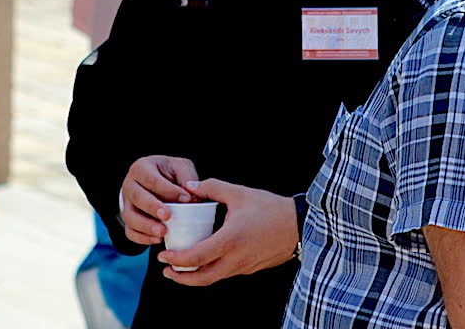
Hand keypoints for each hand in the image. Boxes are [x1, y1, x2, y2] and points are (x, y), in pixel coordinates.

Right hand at [119, 155, 200, 245]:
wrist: (156, 182)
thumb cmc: (169, 173)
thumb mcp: (180, 167)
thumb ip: (186, 178)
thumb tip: (192, 197)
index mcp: (142, 168)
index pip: (152, 179)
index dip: (168, 190)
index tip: (186, 199)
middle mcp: (130, 185)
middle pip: (137, 196)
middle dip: (152, 207)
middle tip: (167, 216)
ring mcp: (126, 204)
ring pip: (129, 216)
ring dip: (146, 226)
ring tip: (162, 232)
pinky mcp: (128, 220)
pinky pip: (130, 232)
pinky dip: (142, 238)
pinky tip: (157, 240)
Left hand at [156, 178, 297, 285]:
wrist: (301, 225)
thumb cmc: (271, 208)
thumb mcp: (240, 193)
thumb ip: (213, 188)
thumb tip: (191, 186)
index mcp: (230, 240)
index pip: (196, 257)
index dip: (176, 259)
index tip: (163, 255)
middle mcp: (236, 259)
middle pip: (202, 278)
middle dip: (181, 277)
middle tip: (166, 268)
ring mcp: (244, 267)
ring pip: (214, 278)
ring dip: (195, 276)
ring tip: (181, 267)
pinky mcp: (251, 269)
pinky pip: (226, 273)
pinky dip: (210, 271)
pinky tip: (206, 259)